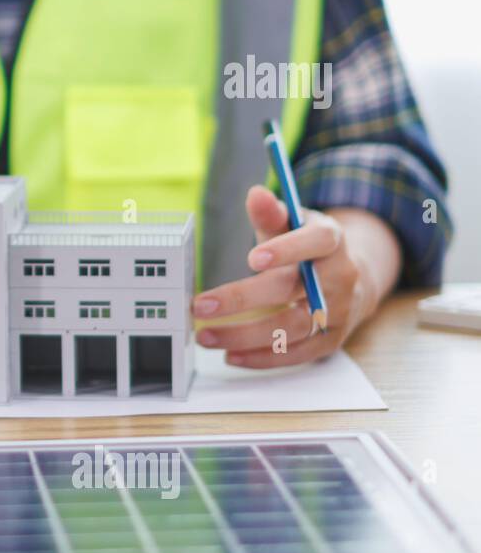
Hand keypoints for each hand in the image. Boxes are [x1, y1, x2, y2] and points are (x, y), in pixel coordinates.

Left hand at [192, 185, 394, 368]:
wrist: (350, 280)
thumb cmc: (308, 249)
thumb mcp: (293, 224)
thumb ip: (272, 214)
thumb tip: (255, 194)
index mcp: (331, 242)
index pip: (315, 242)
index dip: (287, 250)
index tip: (251, 259)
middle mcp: (340, 278)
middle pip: (292, 291)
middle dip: (243, 299)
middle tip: (201, 305)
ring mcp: (338, 312)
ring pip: (291, 328)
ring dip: (244, 336)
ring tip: (205, 335)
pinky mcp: (330, 341)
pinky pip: (297, 355)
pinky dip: (262, 358)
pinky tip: (230, 356)